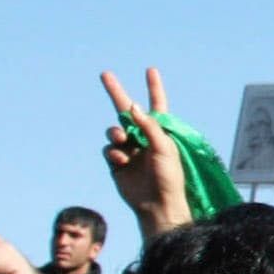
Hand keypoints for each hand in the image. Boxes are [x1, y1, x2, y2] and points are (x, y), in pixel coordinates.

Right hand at [98, 70, 195, 242]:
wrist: (156, 203)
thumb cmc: (169, 176)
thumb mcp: (164, 148)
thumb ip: (150, 126)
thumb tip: (133, 107)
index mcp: (160, 132)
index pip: (157, 104)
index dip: (153, 87)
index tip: (151, 70)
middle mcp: (143, 137)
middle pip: (127, 111)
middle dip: (116, 92)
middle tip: (105, 74)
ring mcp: (129, 149)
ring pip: (115, 130)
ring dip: (116, 132)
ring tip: (123, 140)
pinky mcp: (116, 162)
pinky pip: (109, 149)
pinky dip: (113, 151)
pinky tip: (122, 160)